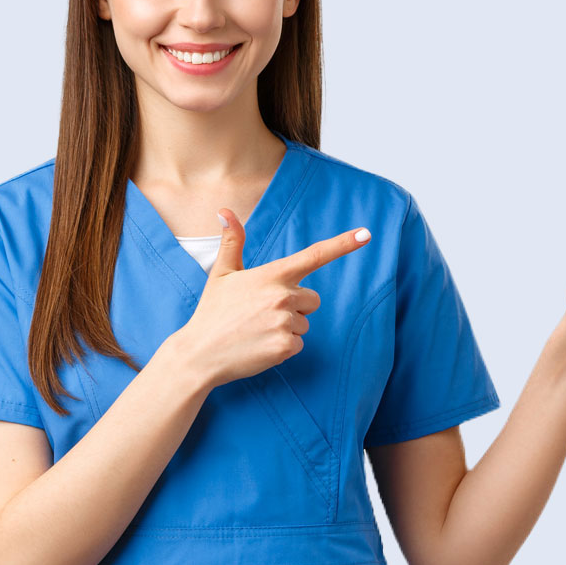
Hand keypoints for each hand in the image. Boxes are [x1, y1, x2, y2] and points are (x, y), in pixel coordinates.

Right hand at [178, 208, 371, 388]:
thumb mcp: (222, 273)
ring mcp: (285, 322)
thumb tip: (225, 210)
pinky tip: (260, 345)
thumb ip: (232, 241)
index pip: (314, 255)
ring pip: (305, 323)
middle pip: (313, 299)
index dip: (342, 244)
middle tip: (262, 313)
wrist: (199, 354)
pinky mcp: (285, 347)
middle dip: (296, 305)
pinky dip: (283, 346)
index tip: (366, 234)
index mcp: (272, 275)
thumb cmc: (212, 312)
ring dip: (288, 327)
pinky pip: (298, 344)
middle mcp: (282, 296)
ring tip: (257, 330)